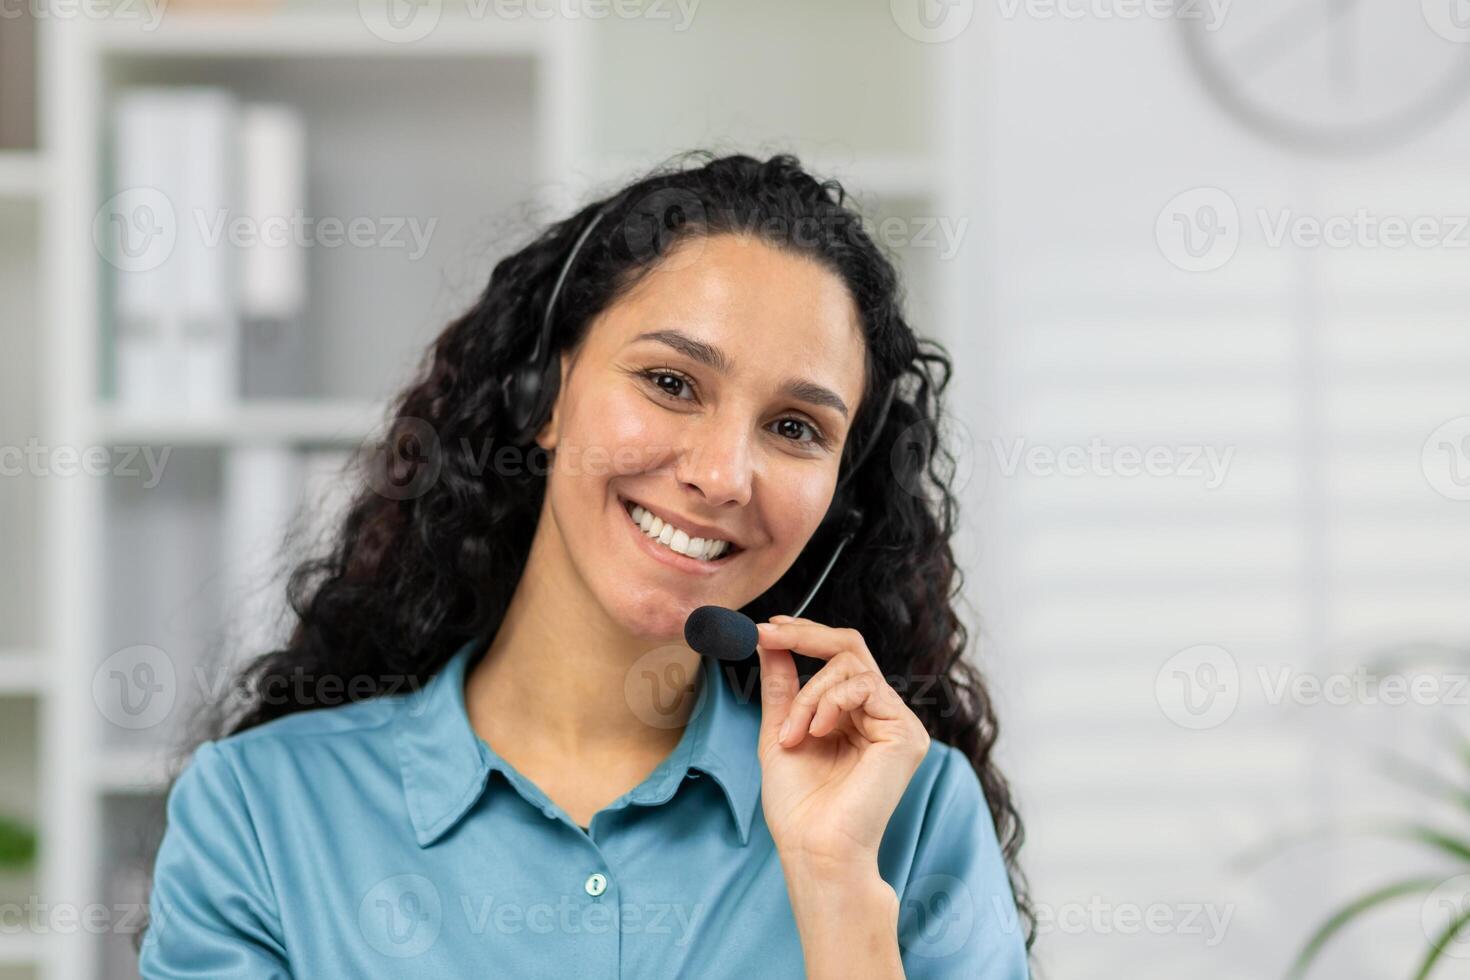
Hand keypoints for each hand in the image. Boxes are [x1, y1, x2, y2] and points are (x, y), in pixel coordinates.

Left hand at [754, 615, 931, 875]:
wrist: (813, 848)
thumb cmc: (797, 804)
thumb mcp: (780, 731)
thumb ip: (782, 685)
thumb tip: (769, 639)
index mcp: (855, 715)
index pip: (838, 657)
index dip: (805, 634)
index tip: (766, 627)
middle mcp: (881, 714)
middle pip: (850, 648)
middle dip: (804, 636)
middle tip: (766, 634)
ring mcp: (897, 723)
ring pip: (850, 667)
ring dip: (809, 694)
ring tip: (792, 733)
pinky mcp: (906, 733)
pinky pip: (865, 686)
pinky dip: (829, 702)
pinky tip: (815, 732)